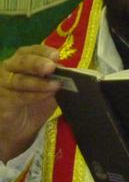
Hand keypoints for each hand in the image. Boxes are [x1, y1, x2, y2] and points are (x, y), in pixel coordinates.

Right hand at [0, 45, 60, 161]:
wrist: (17, 129)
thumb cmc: (33, 105)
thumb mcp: (48, 90)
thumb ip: (55, 79)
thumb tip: (70, 72)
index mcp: (19, 63)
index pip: (28, 52)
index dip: (41, 51)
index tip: (56, 55)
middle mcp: (7, 70)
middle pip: (20, 62)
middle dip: (37, 63)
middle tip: (52, 66)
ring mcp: (2, 85)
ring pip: (18, 80)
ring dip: (39, 82)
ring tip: (55, 85)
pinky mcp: (2, 101)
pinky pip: (17, 97)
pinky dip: (33, 95)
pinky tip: (46, 95)